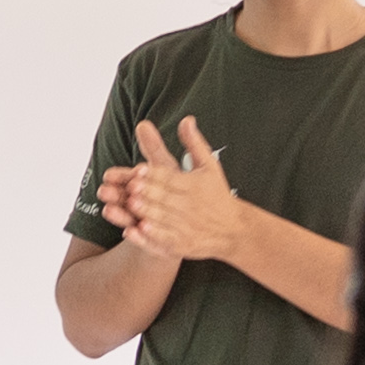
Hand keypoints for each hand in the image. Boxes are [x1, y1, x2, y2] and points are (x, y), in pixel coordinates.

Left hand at [105, 117, 242, 262]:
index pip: (170, 179)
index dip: (153, 176)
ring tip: (131, 206)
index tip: (137, 171)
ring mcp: (186, 227)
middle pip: (164, 198)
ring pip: (162, 219)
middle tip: (130, 188)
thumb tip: (186, 120)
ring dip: (146, 213)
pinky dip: (149, 237)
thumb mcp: (209, 166)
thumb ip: (194, 144)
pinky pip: (163, 240)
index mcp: (193, 185)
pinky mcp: (183, 245)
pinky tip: (135, 231)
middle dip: (147, 193)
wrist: (234, 230)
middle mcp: (190, 206)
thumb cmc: (217, 195)